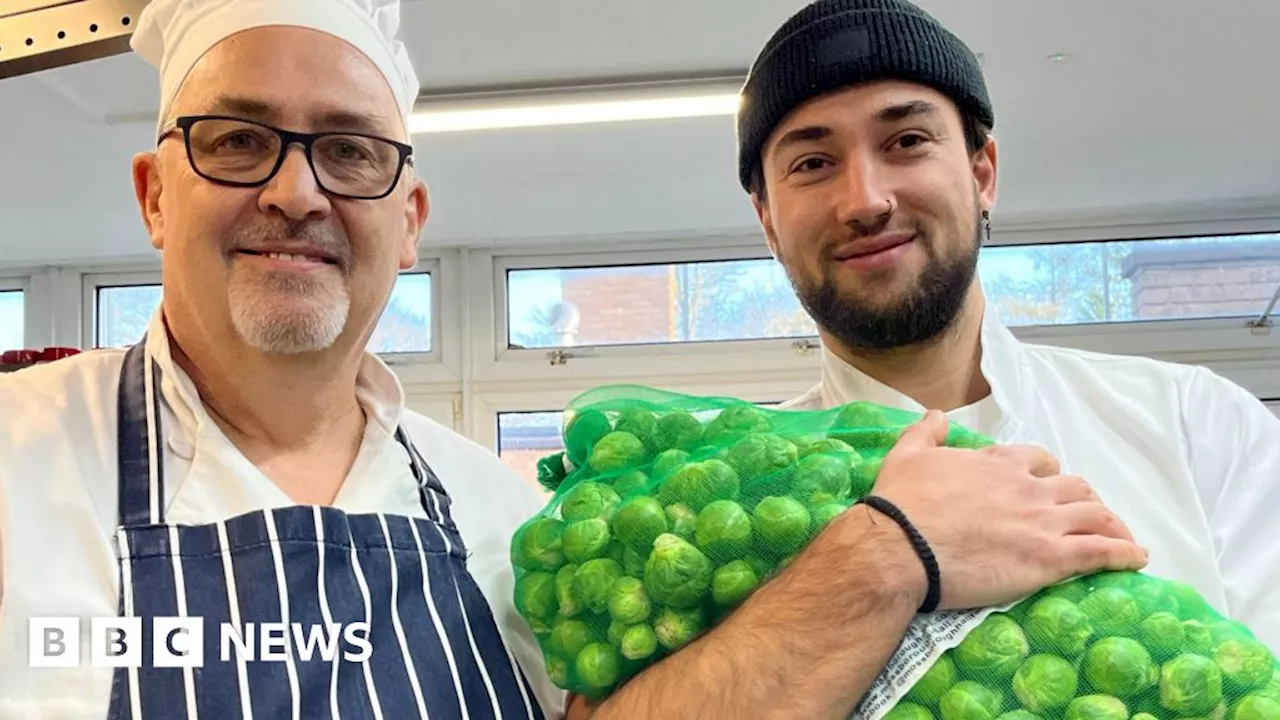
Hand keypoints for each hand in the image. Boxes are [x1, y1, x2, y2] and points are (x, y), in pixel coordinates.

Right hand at [868, 410, 1147, 609]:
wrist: (901, 546)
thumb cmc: (902, 503)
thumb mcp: (907, 455)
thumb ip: (925, 433)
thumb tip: (936, 415)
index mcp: (998, 463)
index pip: (1039, 460)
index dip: (1048, 472)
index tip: (1049, 484)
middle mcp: (1028, 487)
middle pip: (1075, 488)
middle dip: (1087, 499)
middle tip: (1089, 515)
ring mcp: (1043, 523)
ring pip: (1096, 516)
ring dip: (1112, 524)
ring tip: (1121, 536)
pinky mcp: (1050, 558)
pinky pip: (1101, 552)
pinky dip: (1124, 553)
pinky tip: (1136, 558)